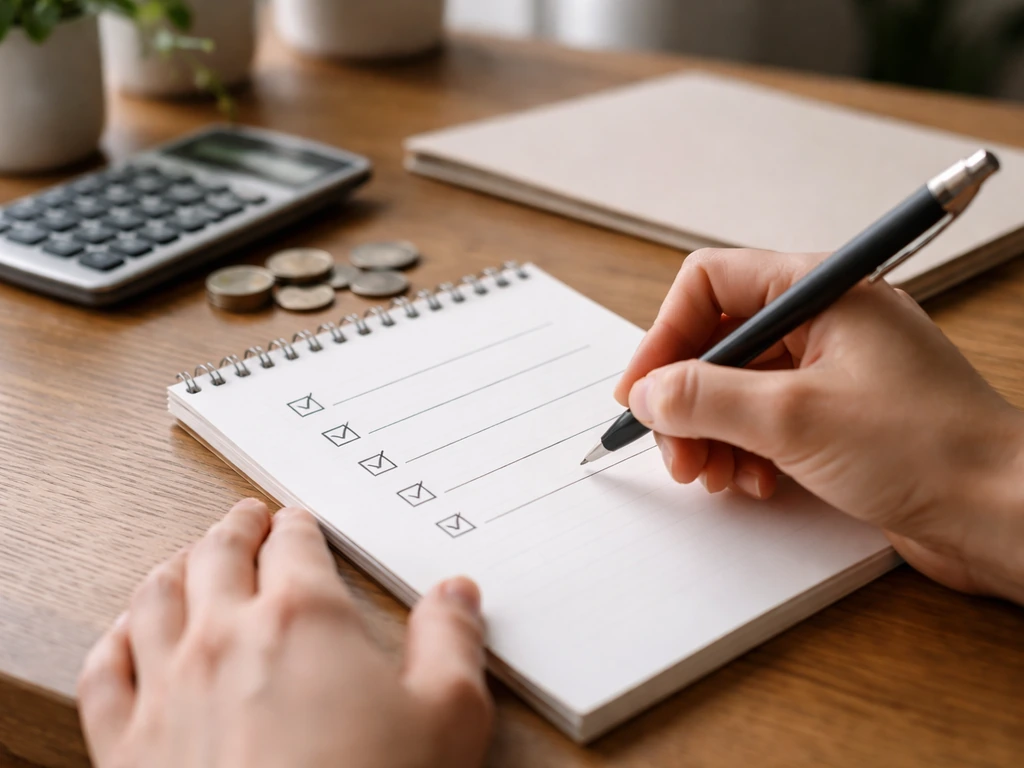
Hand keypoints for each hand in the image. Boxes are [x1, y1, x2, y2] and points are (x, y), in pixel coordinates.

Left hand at [78, 499, 491, 767]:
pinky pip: (104, 672)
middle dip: (235, 529)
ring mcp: (166, 687)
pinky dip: (114, 640)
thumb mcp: (448, 715)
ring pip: (155, 598)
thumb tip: (458, 595)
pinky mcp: (126, 745)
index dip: (299, 526)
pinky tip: (124, 634)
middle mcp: (224, 636)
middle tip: (245, 518)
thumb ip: (454, 641)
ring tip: (185, 558)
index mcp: (303, 617)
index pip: (295, 544)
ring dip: (173, 567)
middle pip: (218, 555)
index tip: (299, 523)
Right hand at [615, 249, 1023, 603]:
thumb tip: (648, 392)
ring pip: (737, 386)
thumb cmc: (926, 449)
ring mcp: (832, 370)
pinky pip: (767, 420)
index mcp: (822, 291)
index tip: (639, 392)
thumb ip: (706, 398)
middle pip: (719, 342)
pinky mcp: (839, 416)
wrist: (1005, 513)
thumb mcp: (793, 418)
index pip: (711, 285)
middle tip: (674, 452)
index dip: (664, 336)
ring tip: (712, 477)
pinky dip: (746, 450)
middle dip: (686, 400)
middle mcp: (825, 322)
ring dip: (711, 432)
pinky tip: (754, 484)